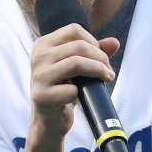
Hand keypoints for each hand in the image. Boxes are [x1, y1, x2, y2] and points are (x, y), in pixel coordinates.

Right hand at [29, 23, 119, 140]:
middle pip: (79, 46)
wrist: (48, 120)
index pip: (74, 30)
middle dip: (100, 58)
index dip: (93, 42)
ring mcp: (38, 76)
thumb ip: (94, 52)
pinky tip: (80, 97)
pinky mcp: (41, 96)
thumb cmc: (63, 90)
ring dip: (98, 71)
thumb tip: (114, 43)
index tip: (101, 57)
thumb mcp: (77, 68)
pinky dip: (81, 93)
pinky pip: (72, 89)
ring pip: (76, 63)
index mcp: (43, 45)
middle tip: (108, 72)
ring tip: (106, 79)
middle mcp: (38, 57)